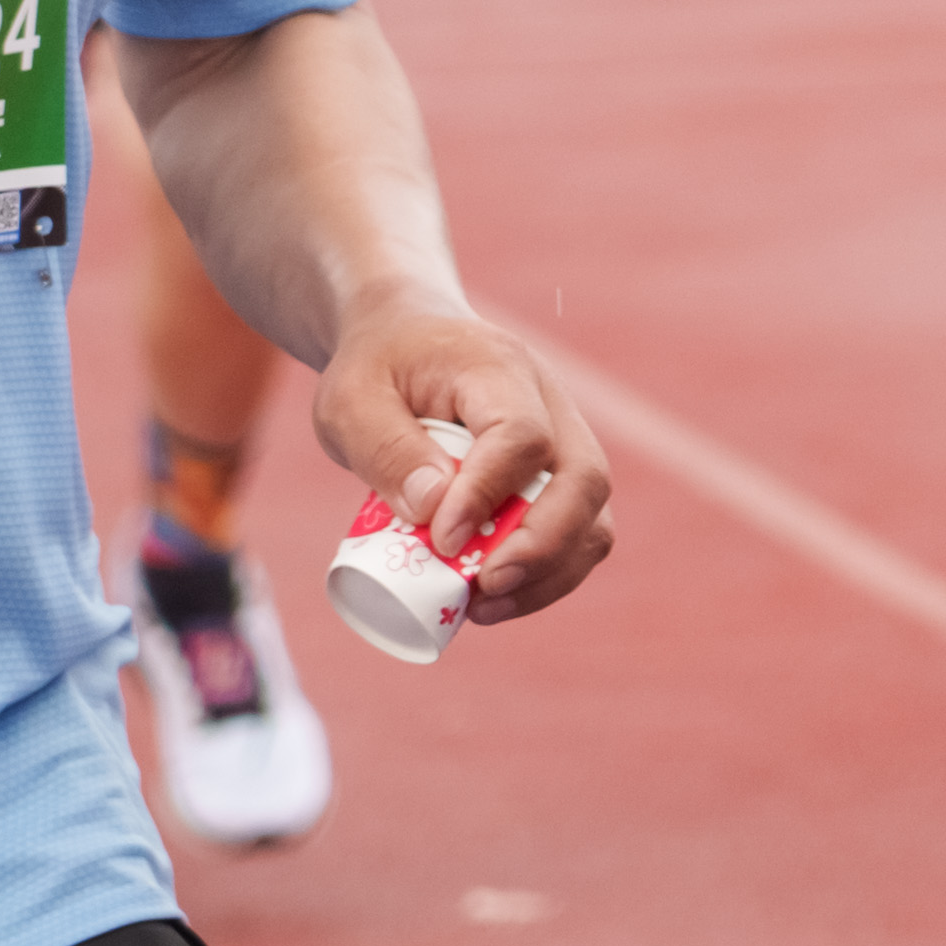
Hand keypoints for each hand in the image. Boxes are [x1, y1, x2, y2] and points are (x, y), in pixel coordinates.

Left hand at [309, 305, 616, 625]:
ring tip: (483, 607)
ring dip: (550, 572)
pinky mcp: (557, 478)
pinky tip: (493, 600)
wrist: (406, 338)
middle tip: (483, 587)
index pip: (520, 434)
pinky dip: (547, 577)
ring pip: (593, 515)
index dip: (489, 492)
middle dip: (543, 546)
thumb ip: (386, 448)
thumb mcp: (351, 400)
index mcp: (497, 368)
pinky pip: (578, 534)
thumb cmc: (377, 367)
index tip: (441, 538)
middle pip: (583, 479)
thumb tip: (434, 510)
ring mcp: (563, 440)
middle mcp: (550, 402)